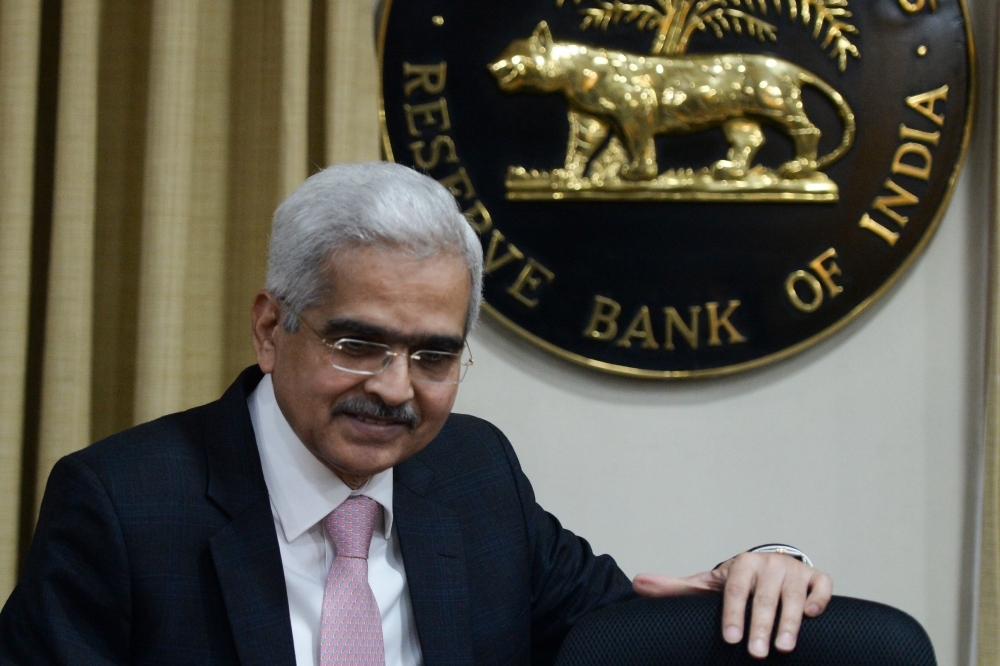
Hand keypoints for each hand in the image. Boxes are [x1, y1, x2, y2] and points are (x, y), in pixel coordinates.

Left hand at [632, 552, 832, 658]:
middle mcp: (768, 564)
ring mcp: (794, 571)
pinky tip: (812, 616)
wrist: (769, 571)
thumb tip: (637, 584)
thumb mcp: (706, 586)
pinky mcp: (816, 578)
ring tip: (784, 648)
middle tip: (757, 653)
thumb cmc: (735, 585)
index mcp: (741, 564)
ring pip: (793, 594)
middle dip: (761, 626)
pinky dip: (819, 600)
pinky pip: (822, 587)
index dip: (733, 614)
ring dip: (790, 621)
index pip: (735, 589)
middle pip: (764, 597)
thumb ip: (675, 589)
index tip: (730, 639)